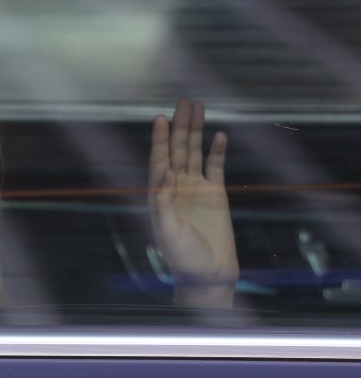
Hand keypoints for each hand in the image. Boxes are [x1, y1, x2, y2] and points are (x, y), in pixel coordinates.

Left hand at [148, 99, 238, 307]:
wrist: (208, 276)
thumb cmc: (182, 257)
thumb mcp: (166, 230)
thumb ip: (163, 201)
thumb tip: (166, 173)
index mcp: (160, 195)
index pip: (159, 160)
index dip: (160, 139)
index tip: (161, 117)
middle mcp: (176, 188)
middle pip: (177, 150)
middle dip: (180, 126)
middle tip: (184, 101)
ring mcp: (196, 190)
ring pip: (195, 153)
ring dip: (196, 131)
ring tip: (198, 108)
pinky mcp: (216, 196)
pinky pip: (216, 168)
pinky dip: (217, 151)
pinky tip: (219, 135)